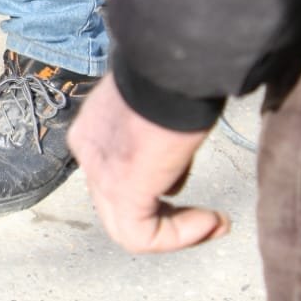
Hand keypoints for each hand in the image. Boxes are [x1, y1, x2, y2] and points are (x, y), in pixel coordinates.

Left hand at [69, 76, 230, 253]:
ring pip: (126, 227)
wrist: (170, 63)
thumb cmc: (170, 72)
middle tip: (208, 220)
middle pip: (118, 206)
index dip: (158, 193)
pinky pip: (140, 235)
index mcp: (92, 130)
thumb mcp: (155, 105)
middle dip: (165, 219)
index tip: (193, 193)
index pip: (115, 176)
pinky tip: (211, 220)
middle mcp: (88, 151)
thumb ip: (153, 133)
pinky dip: (178, 236)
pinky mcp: (121, 189)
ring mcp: (99, 172)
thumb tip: (172, 158)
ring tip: (212, 223)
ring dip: (176, 232)